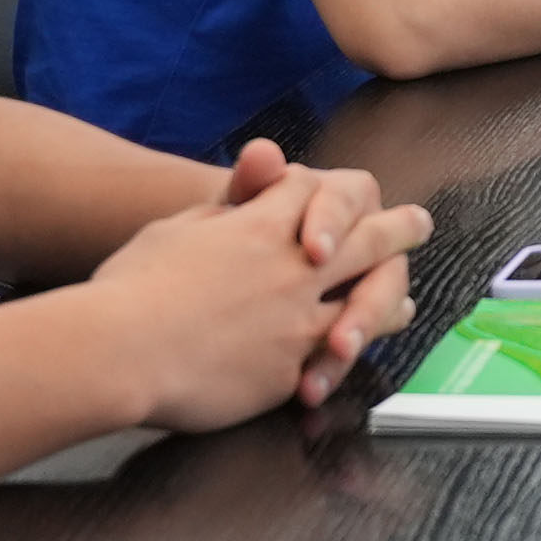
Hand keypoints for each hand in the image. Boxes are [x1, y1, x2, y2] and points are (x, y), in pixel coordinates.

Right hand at [101, 155, 430, 422]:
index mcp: (262, 225)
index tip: (349, 195)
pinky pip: (335, 361)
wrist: (120, 351)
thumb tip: (258, 169)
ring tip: (405, 298)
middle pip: (369, 239)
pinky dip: (350, 356)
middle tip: (419, 224)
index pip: (317, 191)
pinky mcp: (292, 370)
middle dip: (399, 228)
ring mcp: (300, 321)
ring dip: (390, 298)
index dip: (333, 192)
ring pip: (370, 304)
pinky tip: (359, 353)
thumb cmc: (132, 287)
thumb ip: (225, 204)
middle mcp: (293, 268)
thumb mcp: (176, 228)